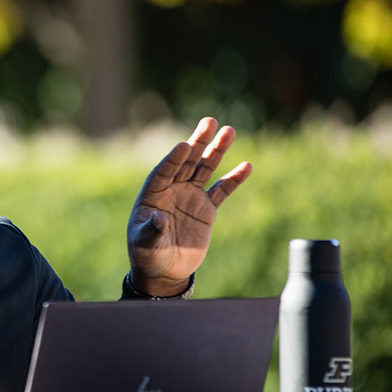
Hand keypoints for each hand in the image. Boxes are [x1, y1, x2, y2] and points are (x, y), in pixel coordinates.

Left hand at [127, 117, 251, 295]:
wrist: (165, 270)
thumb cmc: (148, 255)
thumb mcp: (145, 245)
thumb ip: (152, 231)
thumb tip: (159, 218)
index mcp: (152, 195)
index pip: (164, 171)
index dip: (173, 159)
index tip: (184, 144)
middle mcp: (171, 190)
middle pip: (186, 162)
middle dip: (198, 142)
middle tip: (210, 121)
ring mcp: (190, 197)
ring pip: (204, 169)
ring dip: (216, 151)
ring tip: (228, 131)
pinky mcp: (206, 209)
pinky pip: (221, 190)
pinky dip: (233, 179)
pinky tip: (246, 165)